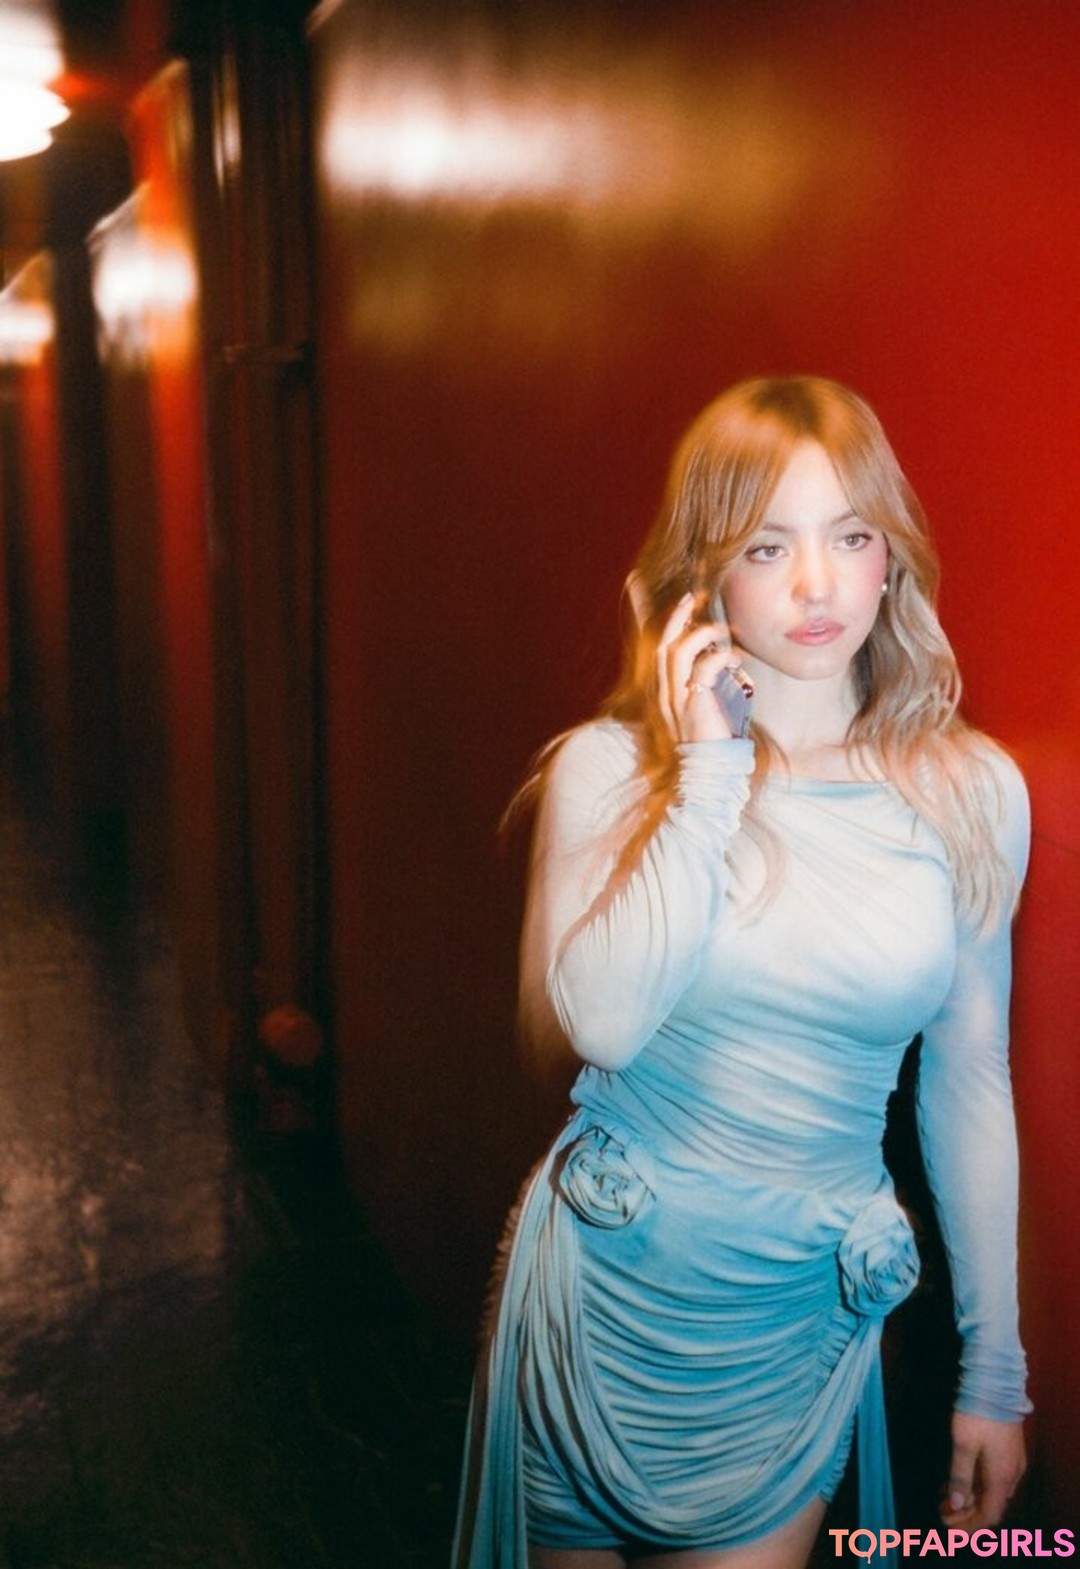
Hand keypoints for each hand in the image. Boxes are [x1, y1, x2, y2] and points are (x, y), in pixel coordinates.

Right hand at [656, 592, 746, 743]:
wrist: (705, 769)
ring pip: (678, 652)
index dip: (669, 625)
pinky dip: (721, 657)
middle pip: (664, 645)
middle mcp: (663, 693)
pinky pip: (704, 669)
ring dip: (701, 635)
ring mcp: (675, 699)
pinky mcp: (693, 704)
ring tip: (722, 630)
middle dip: (678, 618)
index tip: (683, 606)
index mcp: (661, 693)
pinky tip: (736, 658)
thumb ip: (700, 684)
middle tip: (693, 599)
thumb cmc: (707, 739)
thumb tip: (714, 658)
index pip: (658, 651)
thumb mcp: (698, 708)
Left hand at [941, 1411, 1025, 1527]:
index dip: (970, 1526)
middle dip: (967, 1514)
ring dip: (971, 1499)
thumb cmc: (977, 1414)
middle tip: (943, 1512)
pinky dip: (977, 1484)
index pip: (989, 1515)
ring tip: (946, 1497)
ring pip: (993, 1491)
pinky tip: (960, 1478)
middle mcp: (1012, 1475)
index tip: (948, 1525)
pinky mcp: (1010, 1451)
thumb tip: (957, 1505)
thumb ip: (960, 1476)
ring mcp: (1013, 1462)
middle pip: (992, 1506)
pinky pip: (995, 1478)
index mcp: (1001, 1477)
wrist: (997, 1384)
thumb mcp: (963, 1444)